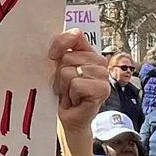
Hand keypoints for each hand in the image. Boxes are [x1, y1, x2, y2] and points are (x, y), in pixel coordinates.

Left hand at [50, 29, 107, 155]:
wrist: (68, 119)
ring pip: (70, 72)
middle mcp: (100, 62)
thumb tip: (63, 40)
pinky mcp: (102, 90)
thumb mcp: (58, 69)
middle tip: (64, 86)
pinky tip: (75, 100)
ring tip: (69, 94)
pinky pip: (77, 84)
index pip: (75, 35)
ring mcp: (103, 77)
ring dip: (64, 86)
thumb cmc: (62, 93)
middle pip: (68, 58)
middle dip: (59, 75)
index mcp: (89, 53)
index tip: (51, 55)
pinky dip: (70, 94)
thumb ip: (61, 50)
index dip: (61, 43)